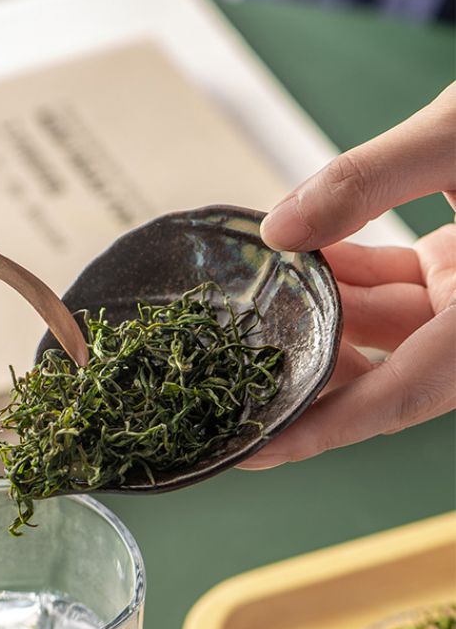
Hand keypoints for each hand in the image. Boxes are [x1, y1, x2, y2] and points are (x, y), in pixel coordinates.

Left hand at [246, 85, 455, 463]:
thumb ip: (366, 179)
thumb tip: (277, 228)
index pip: (402, 396)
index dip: (326, 428)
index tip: (256, 449)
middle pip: (389, 373)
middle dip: (311, 372)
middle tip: (226, 375)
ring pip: (390, 329)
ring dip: (323, 312)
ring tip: (249, 298)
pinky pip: (401, 288)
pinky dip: (349, 273)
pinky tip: (297, 251)